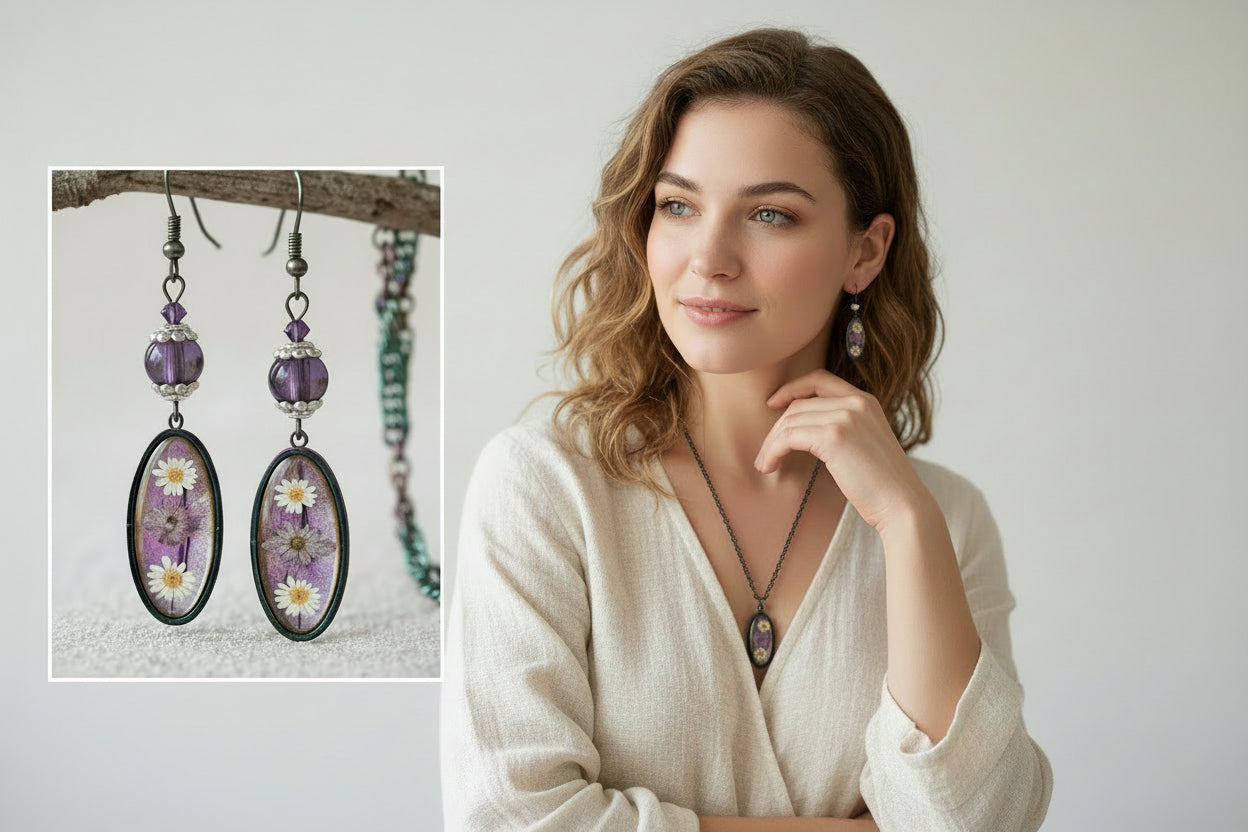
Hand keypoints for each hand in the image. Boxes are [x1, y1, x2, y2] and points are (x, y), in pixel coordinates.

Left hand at [756, 369, 932, 534]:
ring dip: (771, 442)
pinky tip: (770, 466)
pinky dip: (773, 450)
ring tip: (765, 463)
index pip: (820, 380)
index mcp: (866, 400)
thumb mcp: (865, 444)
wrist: (902, 504)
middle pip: (799, 404)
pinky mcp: (834, 437)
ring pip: (790, 420)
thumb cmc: (883, 485)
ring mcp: (846, 417)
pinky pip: (789, 437)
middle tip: (766, 452)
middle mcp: (856, 402)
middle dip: (777, 427)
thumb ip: (844, 428)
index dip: (792, 388)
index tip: (774, 403)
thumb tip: (805, 431)